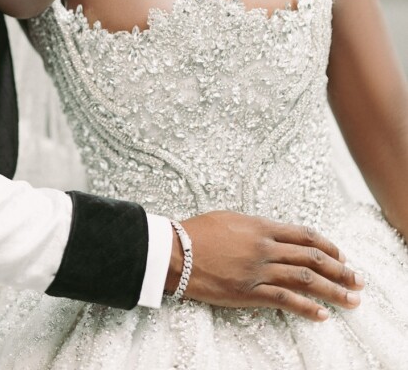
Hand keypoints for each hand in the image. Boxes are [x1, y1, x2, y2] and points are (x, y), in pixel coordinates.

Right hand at [167, 211, 363, 321]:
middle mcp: (264, 247)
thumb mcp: (230, 219)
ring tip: (352, 299)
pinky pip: (284, 301)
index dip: (326, 245)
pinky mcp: (249, 293)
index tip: (340, 254)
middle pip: (311, 258)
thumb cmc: (197, 232)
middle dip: (339, 269)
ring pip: (305, 280)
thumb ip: (255, 227)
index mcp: (260, 226)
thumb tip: (272, 233)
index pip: (303, 235)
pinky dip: (306, 308)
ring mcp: (258, 271)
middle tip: (358, 278)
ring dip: (333, 290)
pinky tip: (322, 314)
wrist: (174, 252)